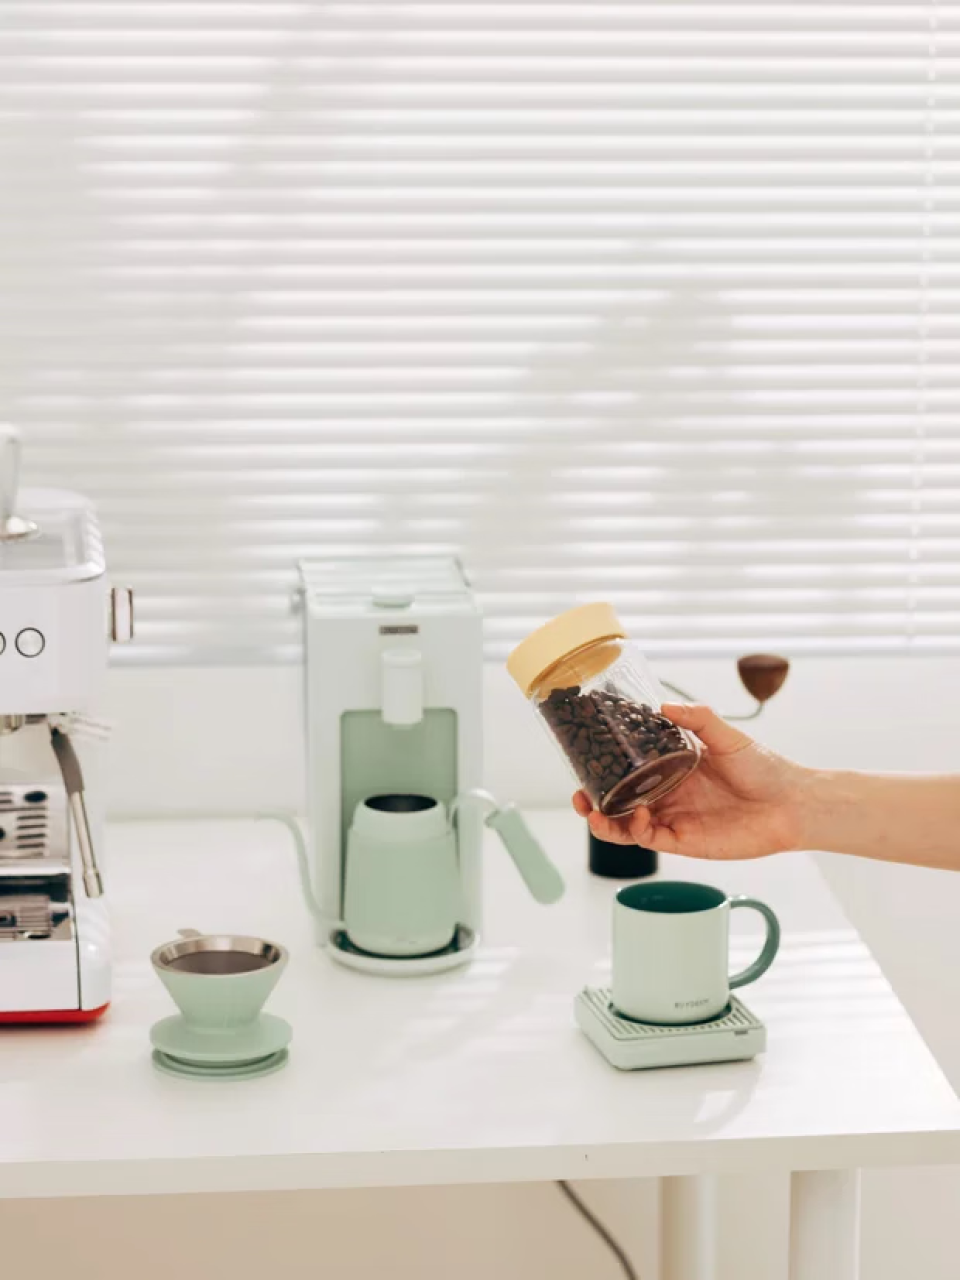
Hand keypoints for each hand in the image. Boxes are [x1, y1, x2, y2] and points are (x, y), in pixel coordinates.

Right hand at [572, 704, 807, 859]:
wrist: (792, 802)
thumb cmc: (764, 767)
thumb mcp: (725, 735)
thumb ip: (696, 718)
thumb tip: (663, 705)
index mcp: (672, 768)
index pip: (629, 769)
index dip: (604, 768)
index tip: (585, 758)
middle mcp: (668, 794)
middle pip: (619, 802)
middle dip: (594, 801)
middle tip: (580, 795)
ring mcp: (675, 819)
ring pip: (627, 826)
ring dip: (606, 823)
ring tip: (595, 812)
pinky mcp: (686, 841)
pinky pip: (651, 839)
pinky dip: (636, 831)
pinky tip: (637, 817)